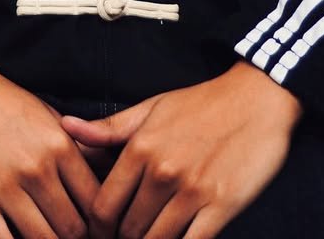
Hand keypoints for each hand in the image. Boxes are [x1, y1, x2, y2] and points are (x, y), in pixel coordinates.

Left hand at [59, 62, 302, 238]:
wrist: (257, 99)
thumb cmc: (202, 104)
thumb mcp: (152, 108)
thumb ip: (110, 128)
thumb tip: (67, 127)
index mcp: (141, 148)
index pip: (103, 206)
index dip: (98, 227)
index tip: (104, 231)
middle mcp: (162, 171)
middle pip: (127, 230)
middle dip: (124, 238)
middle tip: (128, 235)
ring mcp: (192, 191)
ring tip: (152, 235)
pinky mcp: (221, 206)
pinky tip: (180, 238)